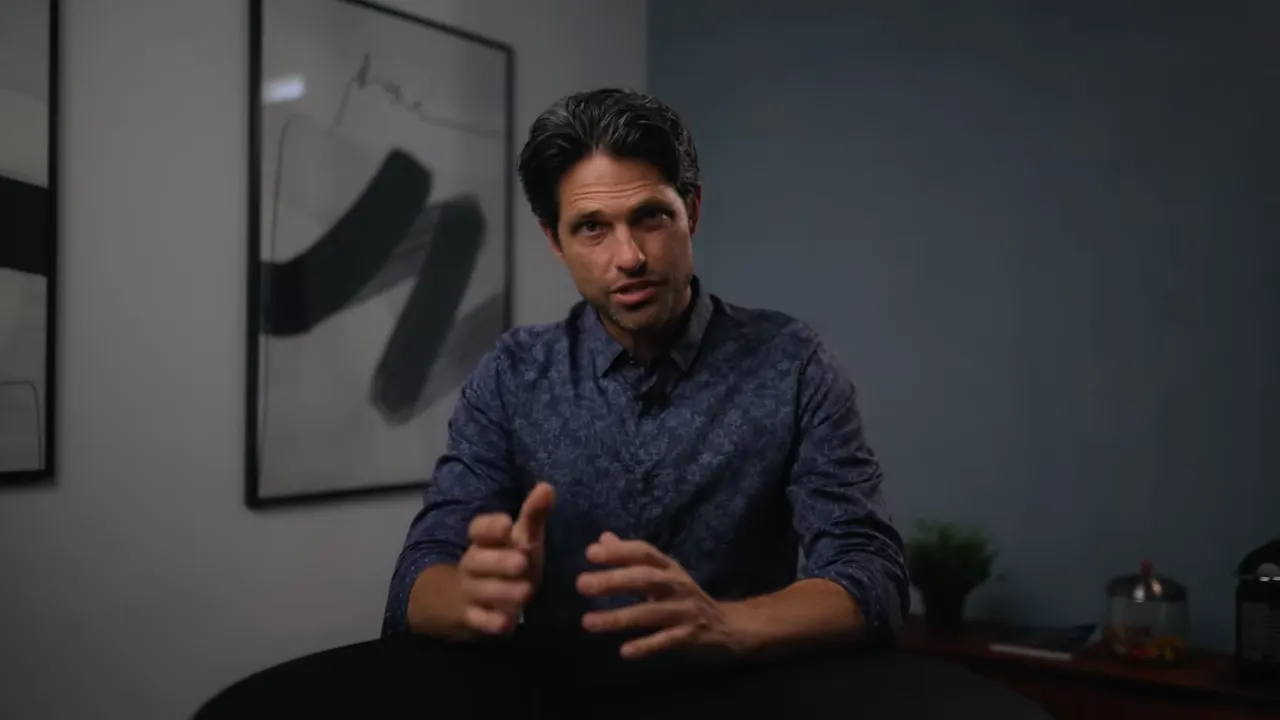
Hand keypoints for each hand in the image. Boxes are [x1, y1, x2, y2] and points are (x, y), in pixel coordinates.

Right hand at [456, 482, 553, 635]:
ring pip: (480, 590)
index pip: (477, 529)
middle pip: (478, 560)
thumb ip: (533, 515)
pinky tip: (506, 625)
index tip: (507, 523)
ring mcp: (470, 592)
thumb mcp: (521, 539)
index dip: (490, 527)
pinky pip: (477, 621)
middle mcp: (473, 564)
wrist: (466, 601)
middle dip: (499, 562)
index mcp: (484, 542)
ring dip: (501, 591)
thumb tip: (547, 486)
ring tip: (525, 593)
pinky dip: (489, 623)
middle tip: (521, 563)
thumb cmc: (505, 562)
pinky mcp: (472, 618)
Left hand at [576, 532, 743, 660]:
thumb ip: (632, 558)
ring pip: (650, 613)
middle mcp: (678, 584)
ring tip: (587, 622)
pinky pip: (667, 640)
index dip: (619, 551)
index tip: (590, 552)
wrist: (728, 625)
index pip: (644, 553)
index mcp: (669, 567)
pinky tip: (624, 652)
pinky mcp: (691, 636)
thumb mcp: (662, 574)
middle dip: (613, 580)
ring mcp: (686, 610)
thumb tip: (602, 538)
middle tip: (581, 584)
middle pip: (645, 579)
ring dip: (619, 617)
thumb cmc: (684, 597)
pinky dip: (646, 646)